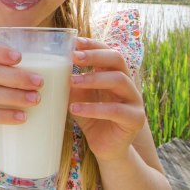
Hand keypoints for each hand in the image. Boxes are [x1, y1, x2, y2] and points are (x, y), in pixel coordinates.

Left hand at [68, 37, 145, 161]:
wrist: (106, 148)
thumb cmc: (92, 118)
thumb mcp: (79, 98)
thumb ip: (72, 83)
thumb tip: (53, 66)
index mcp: (115, 74)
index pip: (108, 51)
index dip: (93, 45)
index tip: (74, 42)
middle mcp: (128, 84)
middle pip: (117, 59)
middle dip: (95, 56)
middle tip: (74, 57)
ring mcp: (135, 101)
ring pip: (119, 80)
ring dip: (94, 79)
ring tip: (72, 82)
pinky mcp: (136, 119)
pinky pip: (116, 110)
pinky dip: (94, 108)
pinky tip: (76, 109)